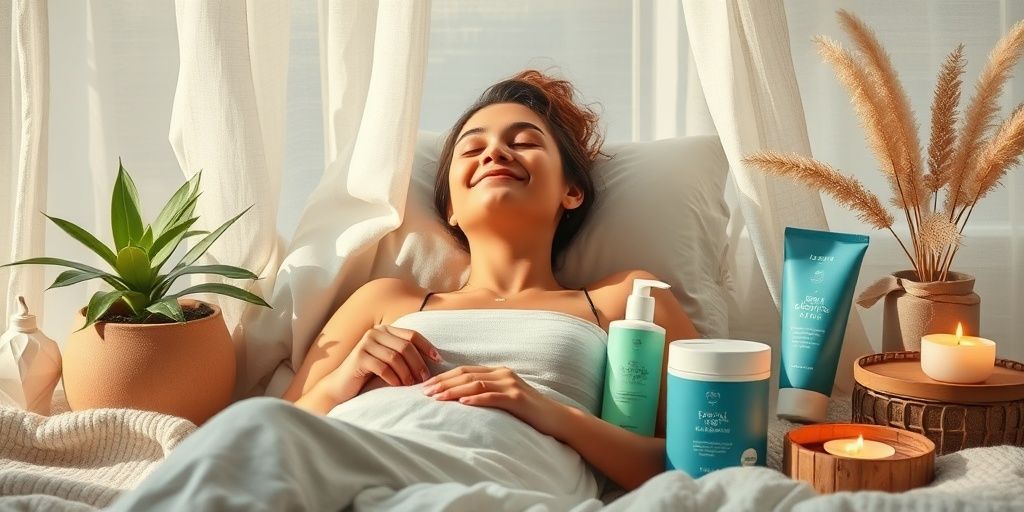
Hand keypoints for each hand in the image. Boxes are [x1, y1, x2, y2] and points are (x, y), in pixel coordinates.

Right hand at [319, 325, 441, 402]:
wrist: (341, 385)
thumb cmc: (370, 374)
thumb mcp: (389, 360)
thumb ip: (404, 353)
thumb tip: (434, 358)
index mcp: (385, 330)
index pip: (412, 335)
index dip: (427, 347)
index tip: (438, 361)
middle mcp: (375, 333)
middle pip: (405, 346)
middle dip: (418, 363)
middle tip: (425, 378)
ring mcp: (365, 344)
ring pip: (396, 357)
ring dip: (407, 373)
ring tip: (412, 385)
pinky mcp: (359, 358)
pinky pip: (383, 368)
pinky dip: (394, 378)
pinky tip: (398, 386)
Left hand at [421, 365, 571, 438]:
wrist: (557, 419)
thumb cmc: (528, 412)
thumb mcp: (505, 398)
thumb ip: (487, 393)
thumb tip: (459, 399)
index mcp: (498, 372)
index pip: (465, 371)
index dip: (444, 377)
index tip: (426, 386)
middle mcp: (503, 374)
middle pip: (467, 375)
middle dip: (443, 383)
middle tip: (424, 392)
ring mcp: (511, 385)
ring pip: (476, 384)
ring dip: (454, 391)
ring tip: (437, 398)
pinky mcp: (517, 399)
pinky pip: (493, 397)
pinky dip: (476, 399)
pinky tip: (462, 404)